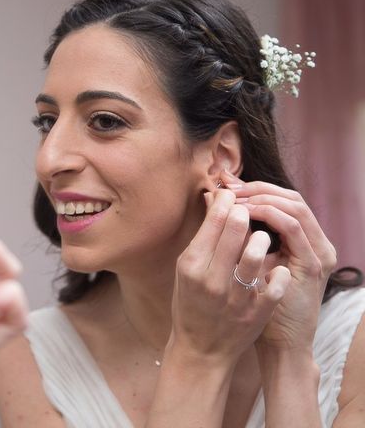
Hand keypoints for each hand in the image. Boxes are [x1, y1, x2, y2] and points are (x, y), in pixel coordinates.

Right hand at [168, 187, 290, 363]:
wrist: (201, 349)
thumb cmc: (191, 302)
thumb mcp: (187, 269)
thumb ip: (203, 236)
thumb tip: (214, 196)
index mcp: (191, 266)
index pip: (213, 221)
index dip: (226, 202)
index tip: (232, 197)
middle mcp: (211, 280)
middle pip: (234, 230)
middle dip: (244, 213)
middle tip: (247, 211)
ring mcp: (235, 297)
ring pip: (256, 254)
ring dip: (261, 239)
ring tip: (261, 237)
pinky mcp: (256, 313)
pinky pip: (276, 284)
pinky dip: (279, 272)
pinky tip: (276, 268)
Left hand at [221, 170, 336, 351]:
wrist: (278, 344)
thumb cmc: (254, 306)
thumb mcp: (244, 264)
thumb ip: (234, 233)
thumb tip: (210, 198)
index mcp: (300, 241)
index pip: (281, 200)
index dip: (253, 188)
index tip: (226, 184)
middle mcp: (314, 243)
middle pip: (290, 197)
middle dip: (256, 188)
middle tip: (229, 185)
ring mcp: (318, 252)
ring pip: (294, 206)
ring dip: (262, 197)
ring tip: (234, 196)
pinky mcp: (313, 264)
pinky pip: (293, 227)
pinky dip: (270, 214)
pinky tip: (245, 211)